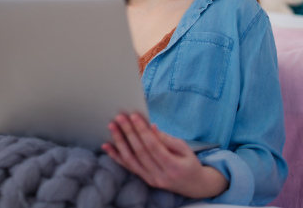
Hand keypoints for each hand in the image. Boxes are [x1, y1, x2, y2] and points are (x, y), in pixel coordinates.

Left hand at [102, 113, 227, 198]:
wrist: (195, 186)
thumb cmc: (190, 163)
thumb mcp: (185, 149)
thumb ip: (167, 139)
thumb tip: (150, 127)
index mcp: (173, 166)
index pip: (153, 146)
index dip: (142, 131)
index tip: (134, 116)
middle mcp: (160, 175)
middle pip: (140, 152)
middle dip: (129, 132)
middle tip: (120, 117)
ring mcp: (151, 179)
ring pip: (131, 160)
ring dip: (120, 142)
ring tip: (112, 127)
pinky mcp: (145, 180)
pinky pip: (128, 167)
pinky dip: (116, 156)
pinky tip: (107, 146)